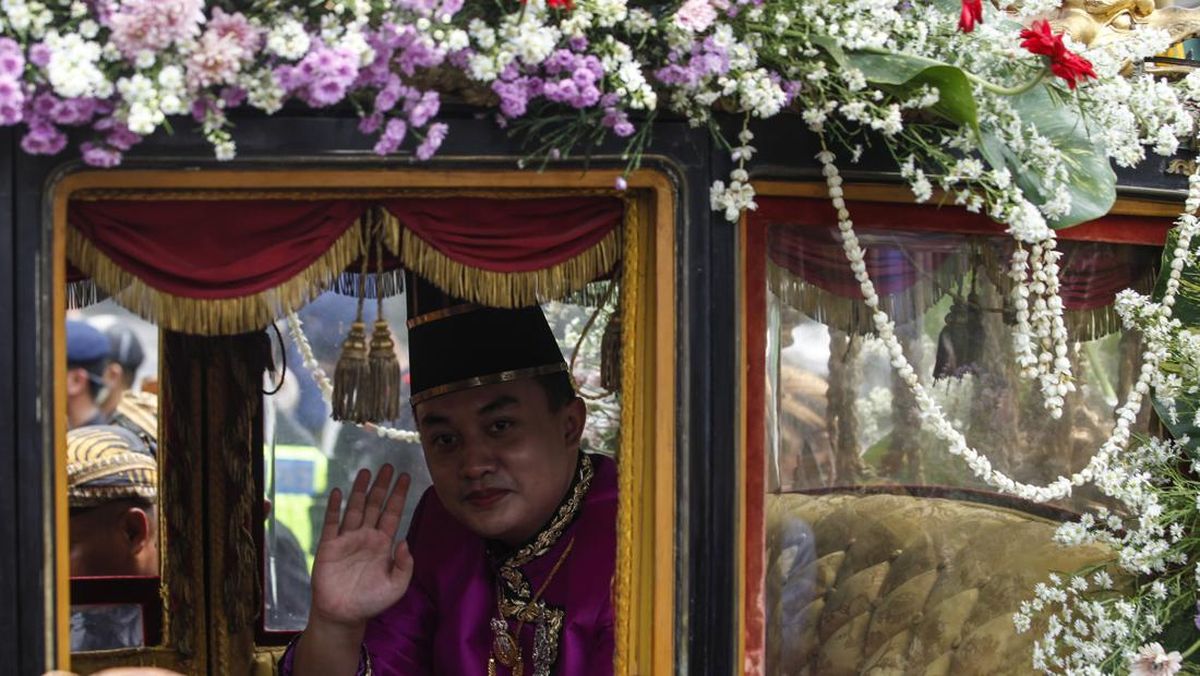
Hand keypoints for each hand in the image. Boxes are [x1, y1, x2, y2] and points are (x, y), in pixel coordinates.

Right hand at [309, 465, 412, 627]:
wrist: (343, 616)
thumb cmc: (371, 602)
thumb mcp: (397, 587)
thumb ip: (404, 565)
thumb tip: (404, 541)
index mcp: (383, 544)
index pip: (392, 513)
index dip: (398, 495)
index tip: (405, 477)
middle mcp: (366, 537)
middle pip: (375, 505)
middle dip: (382, 486)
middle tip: (389, 466)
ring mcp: (347, 540)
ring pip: (355, 508)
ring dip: (360, 490)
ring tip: (366, 471)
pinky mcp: (328, 547)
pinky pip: (331, 523)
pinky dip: (334, 507)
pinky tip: (337, 492)